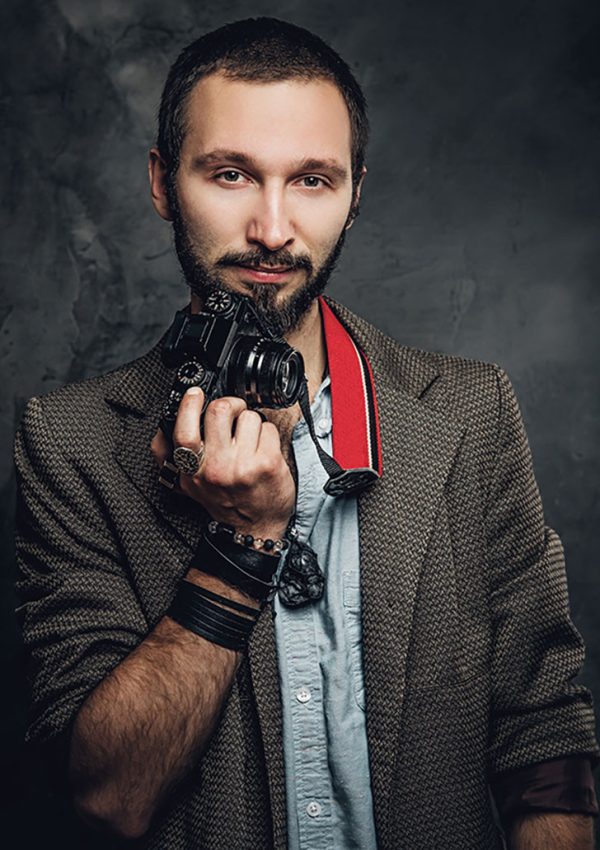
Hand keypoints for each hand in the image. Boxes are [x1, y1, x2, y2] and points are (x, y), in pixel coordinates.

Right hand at [151, 387, 295, 539]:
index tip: (195, 393)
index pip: (184, 431)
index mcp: (192, 471)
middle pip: (219, 410)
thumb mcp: (189, 484)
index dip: (188, 405)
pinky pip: (267, 429)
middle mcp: (216, 468)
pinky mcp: (268, 464)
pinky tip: (263, 449)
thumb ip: (170, 456)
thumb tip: (160, 427)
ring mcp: (243, 465)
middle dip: (230, 404)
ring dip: (251, 422)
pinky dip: (267, 434)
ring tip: (249, 439)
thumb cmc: (225, 502)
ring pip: (248, 416)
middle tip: (234, 411)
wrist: (254, 529)